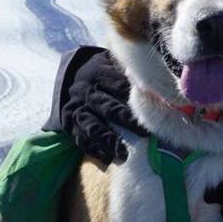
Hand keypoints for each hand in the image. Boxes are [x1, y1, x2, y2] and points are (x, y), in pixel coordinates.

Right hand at [59, 50, 142, 164]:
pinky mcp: (69, 124)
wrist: (69, 79)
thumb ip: (127, 69)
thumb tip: (153, 76)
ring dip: (108, 139)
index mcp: (98, 73)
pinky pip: (80, 139)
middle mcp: (87, 92)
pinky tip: (107, 158)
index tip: (152, 108)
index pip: (117, 84)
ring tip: (124, 153)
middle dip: (125, 120)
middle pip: (107, 107)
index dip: (134, 96)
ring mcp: (77, 109)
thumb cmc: (100, 73)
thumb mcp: (109, 63)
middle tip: (145, 133)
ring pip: (92, 125)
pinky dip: (93, 149)